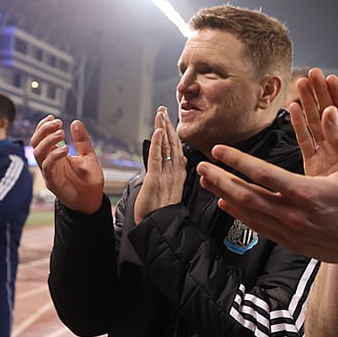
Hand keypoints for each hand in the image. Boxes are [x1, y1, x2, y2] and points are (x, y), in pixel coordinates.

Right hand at [30, 115, 104, 213]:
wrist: (92, 200)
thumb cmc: (89, 180)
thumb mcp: (88, 156)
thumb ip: (82, 141)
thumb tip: (75, 122)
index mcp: (56, 155)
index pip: (42, 137)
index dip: (43, 126)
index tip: (52, 117)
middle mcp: (50, 162)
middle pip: (36, 142)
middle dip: (44, 130)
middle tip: (57, 123)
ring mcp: (49, 172)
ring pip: (38, 153)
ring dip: (48, 140)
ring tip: (61, 132)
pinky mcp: (52, 182)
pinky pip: (47, 167)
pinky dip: (54, 156)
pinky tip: (65, 149)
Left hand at [134, 106, 186, 223]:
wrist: (159, 226)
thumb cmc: (161, 212)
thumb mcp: (172, 189)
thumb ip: (176, 172)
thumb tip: (181, 160)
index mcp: (178, 174)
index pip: (176, 149)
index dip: (173, 133)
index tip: (170, 120)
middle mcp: (175, 172)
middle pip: (173, 144)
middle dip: (168, 125)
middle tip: (164, 110)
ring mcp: (166, 174)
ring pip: (166, 147)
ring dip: (162, 128)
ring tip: (160, 114)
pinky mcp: (155, 178)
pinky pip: (157, 157)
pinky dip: (157, 143)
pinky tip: (158, 131)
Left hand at [197, 105, 337, 264]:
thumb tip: (329, 110)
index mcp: (307, 193)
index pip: (263, 174)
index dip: (237, 161)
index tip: (219, 150)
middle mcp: (294, 214)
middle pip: (247, 195)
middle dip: (221, 180)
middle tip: (201, 168)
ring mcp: (291, 231)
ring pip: (249, 213)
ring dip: (226, 195)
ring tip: (207, 183)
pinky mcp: (292, 242)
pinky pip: (259, 227)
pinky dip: (240, 214)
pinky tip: (228, 204)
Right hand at [292, 69, 337, 203]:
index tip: (330, 78)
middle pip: (328, 115)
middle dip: (319, 94)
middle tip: (311, 74)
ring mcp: (327, 157)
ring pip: (315, 125)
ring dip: (308, 104)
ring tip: (299, 85)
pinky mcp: (313, 168)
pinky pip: (305, 142)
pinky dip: (299, 126)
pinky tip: (293, 109)